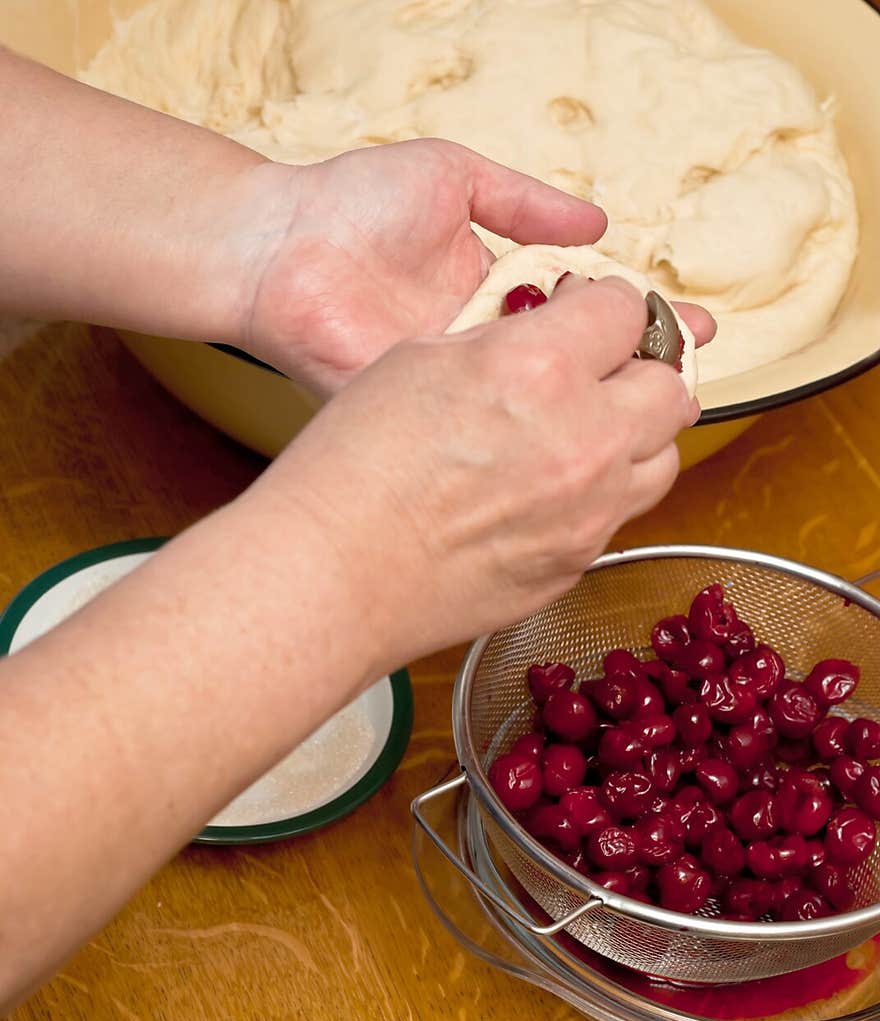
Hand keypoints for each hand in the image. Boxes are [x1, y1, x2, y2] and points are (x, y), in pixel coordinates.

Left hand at [238, 138, 713, 393]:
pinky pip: (487, 428)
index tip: (687, 324)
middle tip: (691, 378)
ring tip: (655, 414)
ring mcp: (458, 384)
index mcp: (496, 292)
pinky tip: (579, 437)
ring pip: (539, 408)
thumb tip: (595, 221)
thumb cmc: (350, 204)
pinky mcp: (428, 411)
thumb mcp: (455, 179)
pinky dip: (528, 433)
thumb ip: (525, 202)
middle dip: (635, 374)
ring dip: (594, 413)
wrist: (276, 246)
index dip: (638, 320)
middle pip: (574, 369)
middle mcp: (484, 346)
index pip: (585, 312)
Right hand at [256, 273, 695, 663]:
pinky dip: (603, 494)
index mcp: (539, 368)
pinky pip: (620, 515)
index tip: (591, 312)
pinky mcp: (577, 564)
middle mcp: (583, 439)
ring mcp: (588, 511)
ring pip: (662, 457)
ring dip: (637, 436)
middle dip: (641, 369)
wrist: (332, 574)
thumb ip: (500, 342)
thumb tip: (541, 334)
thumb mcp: (418, 361)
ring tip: (590, 433)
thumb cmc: (352, 472)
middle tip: (606, 370)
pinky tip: (553, 490)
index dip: (605, 305)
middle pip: (670, 387)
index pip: (624, 310)